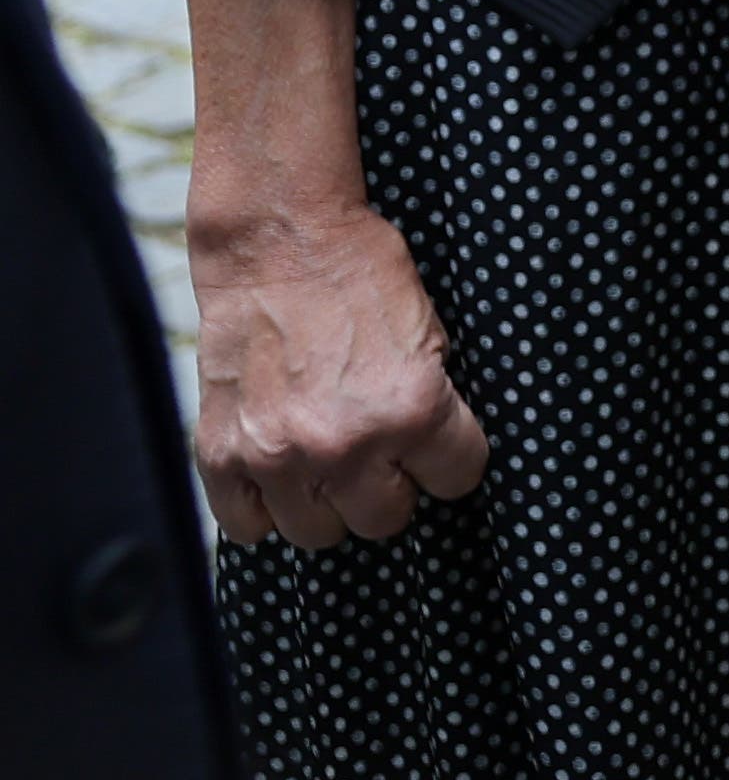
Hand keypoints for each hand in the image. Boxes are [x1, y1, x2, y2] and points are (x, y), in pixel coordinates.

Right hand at [188, 195, 488, 544]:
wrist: (279, 245)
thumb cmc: (362, 277)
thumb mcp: (432, 332)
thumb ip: (434, 402)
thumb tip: (438, 455)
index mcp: (411, 411)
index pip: (455, 480)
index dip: (450, 459)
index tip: (437, 446)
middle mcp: (344, 445)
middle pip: (386, 520)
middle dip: (390, 487)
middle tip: (380, 454)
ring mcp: (277, 456)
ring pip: (318, 534)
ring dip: (328, 503)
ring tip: (328, 464)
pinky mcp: (221, 455)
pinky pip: (246, 527)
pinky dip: (263, 509)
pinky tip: (279, 476)